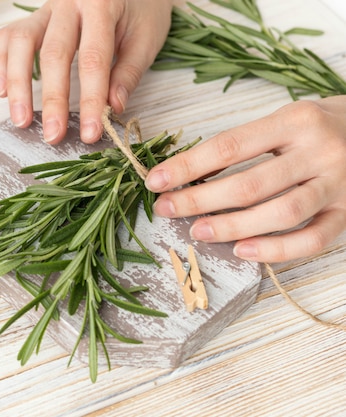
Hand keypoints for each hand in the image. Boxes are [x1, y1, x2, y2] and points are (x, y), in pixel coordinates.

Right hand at [0, 0, 172, 143]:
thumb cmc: (140, 10)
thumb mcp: (146, 38)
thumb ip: (128, 73)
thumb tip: (112, 107)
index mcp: (102, 5)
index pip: (93, 60)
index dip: (90, 99)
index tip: (89, 133)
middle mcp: (69, 2)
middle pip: (53, 54)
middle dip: (52, 99)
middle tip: (53, 135)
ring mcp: (46, 9)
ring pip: (21, 43)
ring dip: (18, 85)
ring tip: (21, 120)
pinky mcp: (33, 18)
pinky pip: (7, 37)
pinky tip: (2, 92)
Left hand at [145, 97, 345, 262]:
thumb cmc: (322, 125)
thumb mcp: (286, 119)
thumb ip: (247, 143)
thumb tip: (190, 172)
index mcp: (295, 120)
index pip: (229, 146)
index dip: (187, 166)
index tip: (155, 181)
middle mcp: (319, 151)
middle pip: (249, 184)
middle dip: (199, 200)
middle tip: (167, 209)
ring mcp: (339, 184)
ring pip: (280, 214)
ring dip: (232, 227)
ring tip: (197, 231)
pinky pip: (313, 239)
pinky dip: (277, 250)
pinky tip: (244, 251)